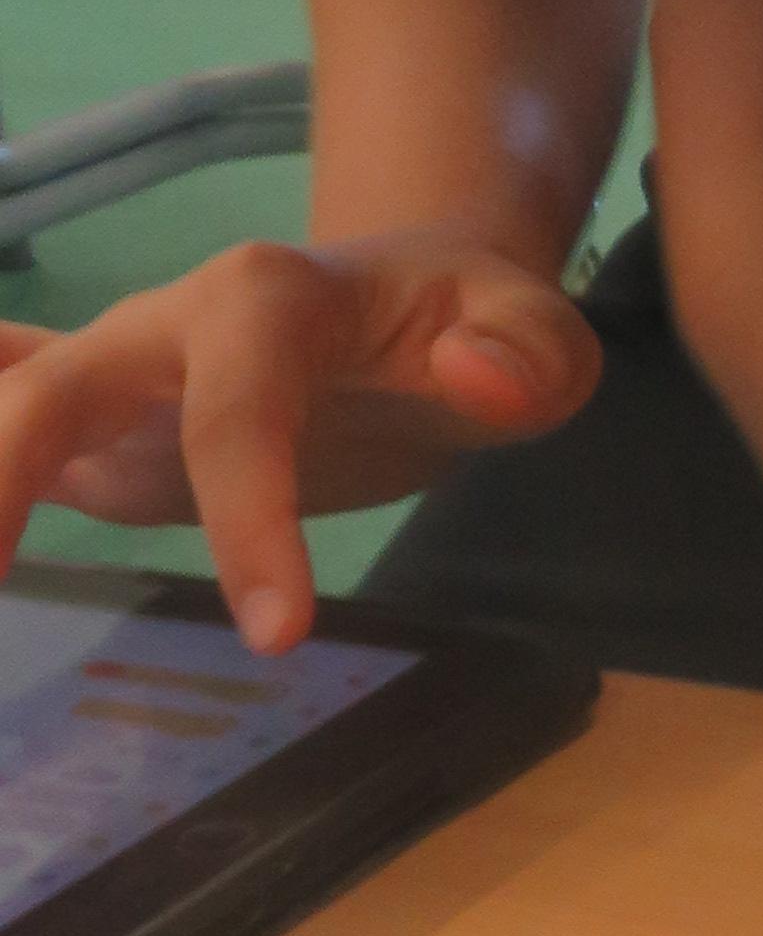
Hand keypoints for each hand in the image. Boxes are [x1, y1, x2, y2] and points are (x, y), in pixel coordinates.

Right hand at [0, 233, 598, 648]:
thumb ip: (527, 355)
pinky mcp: (105, 426)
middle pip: (57, 387)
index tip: (278, 635)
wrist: (416, 300)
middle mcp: (167, 325)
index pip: (238, 413)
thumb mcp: (536, 331)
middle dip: (6, 470)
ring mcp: (123, 371)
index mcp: (268, 300)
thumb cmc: (468, 323)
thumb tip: (475, 380)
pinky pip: (11, 414)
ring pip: (13, 398)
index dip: (248, 515)